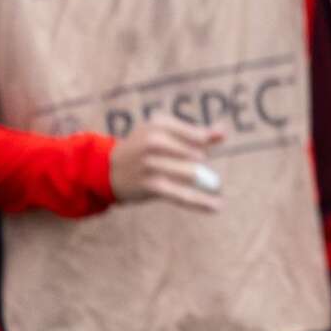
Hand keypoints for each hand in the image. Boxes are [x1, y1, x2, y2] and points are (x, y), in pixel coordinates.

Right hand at [109, 116, 227, 212]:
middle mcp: (154, 142)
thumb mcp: (163, 132)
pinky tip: (217, 206)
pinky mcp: (151, 186)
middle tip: (184, 165)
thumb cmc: (143, 147)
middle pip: (198, 155)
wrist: (106, 170)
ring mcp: (152, 165)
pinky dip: (201, 202)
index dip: (204, 144)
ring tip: (204, 184)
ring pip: (193, 174)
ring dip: (203, 180)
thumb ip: (195, 133)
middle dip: (201, 162)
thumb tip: (223, 132)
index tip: (202, 149)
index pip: (198, 136)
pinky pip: (182, 195)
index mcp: (159, 125)